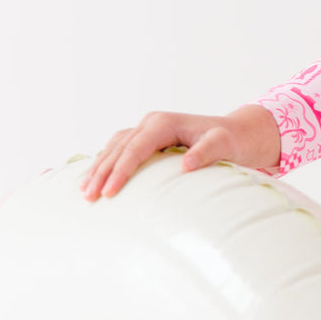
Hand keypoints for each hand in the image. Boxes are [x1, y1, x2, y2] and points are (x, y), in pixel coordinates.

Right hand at [80, 104, 280, 200]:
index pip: (136, 147)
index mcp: (164, 123)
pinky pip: (120, 148)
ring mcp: (148, 129)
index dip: (121, 170)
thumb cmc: (230, 140)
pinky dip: (106, 162)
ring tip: (83, 191)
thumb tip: (186, 165)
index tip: (109, 193)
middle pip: (119, 148)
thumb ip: (207, 153)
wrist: (236, 133)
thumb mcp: (223, 145)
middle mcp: (152, 122)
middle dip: (102, 172)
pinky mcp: (147, 138)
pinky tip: (94, 178)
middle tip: (88, 197)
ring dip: (98, 167)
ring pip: (115, 147)